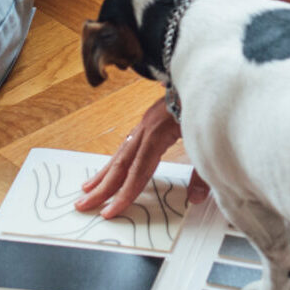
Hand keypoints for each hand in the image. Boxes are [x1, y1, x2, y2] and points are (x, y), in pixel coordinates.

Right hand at [76, 98, 209, 217]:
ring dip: (103, 175)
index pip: (138, 171)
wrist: (205, 79)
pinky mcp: (148, 122)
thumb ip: (202, 172)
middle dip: (102, 188)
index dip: (124, 193)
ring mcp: (145, 124)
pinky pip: (127, 145)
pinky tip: (108, 170)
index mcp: (158, 133)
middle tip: (83, 205)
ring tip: (86, 190)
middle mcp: (145, 129)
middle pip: (121, 164)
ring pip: (120, 154)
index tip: (110, 211)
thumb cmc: (205, 107)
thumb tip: (196, 198)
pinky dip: (115, 161)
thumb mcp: (206, 140)